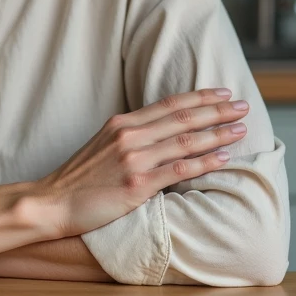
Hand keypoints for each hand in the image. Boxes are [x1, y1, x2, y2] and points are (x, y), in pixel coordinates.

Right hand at [30, 88, 248, 238]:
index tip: (223, 92)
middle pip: (183, 117)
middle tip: (243, 105)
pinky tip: (223, 157)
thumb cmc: (79, 178)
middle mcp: (130, 136)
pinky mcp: (136, 186)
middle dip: (217, 110)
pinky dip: (204, 162)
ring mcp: (133, 160)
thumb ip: (132, 134)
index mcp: (122, 123)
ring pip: (186, 141)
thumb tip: (162, 130)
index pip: (170, 104)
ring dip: (218, 133)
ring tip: (241, 128)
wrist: (52, 202)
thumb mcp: (103, 144)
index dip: (200, 97)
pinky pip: (178, 170)